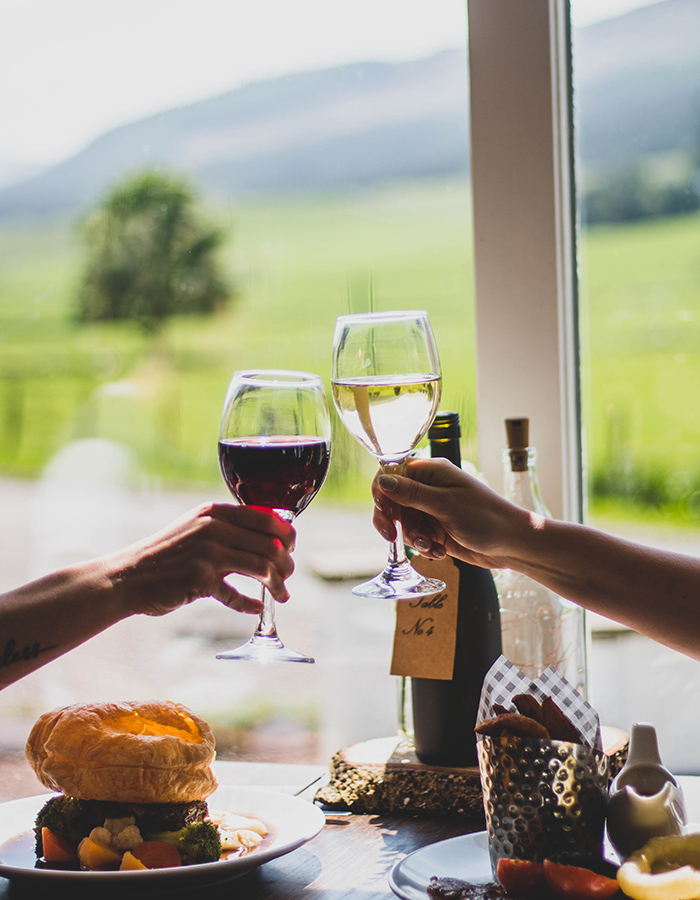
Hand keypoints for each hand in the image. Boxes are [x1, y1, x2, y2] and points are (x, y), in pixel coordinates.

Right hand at [104, 502, 295, 616]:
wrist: (128, 576)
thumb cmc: (166, 554)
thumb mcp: (195, 528)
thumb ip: (227, 529)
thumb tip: (268, 539)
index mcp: (215, 512)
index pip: (266, 517)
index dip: (286, 533)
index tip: (291, 546)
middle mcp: (214, 529)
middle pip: (270, 544)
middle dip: (286, 563)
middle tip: (288, 575)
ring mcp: (208, 554)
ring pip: (261, 568)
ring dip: (277, 584)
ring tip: (281, 594)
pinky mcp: (200, 580)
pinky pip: (237, 595)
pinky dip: (250, 604)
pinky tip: (256, 608)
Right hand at [372, 457, 531, 568]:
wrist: (512, 545)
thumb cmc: (486, 517)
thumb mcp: (446, 505)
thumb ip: (412, 494)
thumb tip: (382, 481)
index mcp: (431, 472)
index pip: (392, 474)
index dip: (382, 493)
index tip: (385, 513)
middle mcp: (429, 488)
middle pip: (392, 501)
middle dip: (393, 521)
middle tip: (392, 537)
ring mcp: (432, 509)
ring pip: (402, 522)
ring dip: (411, 537)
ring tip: (431, 546)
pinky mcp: (436, 530)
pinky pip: (415, 537)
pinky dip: (423, 546)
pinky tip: (439, 552)